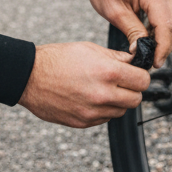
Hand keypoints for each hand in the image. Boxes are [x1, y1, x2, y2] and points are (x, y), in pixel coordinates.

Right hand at [18, 42, 151, 127]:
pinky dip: (103, 110)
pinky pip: (105, 119)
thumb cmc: (57, 59)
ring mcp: (93, 112)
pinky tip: (90, 98)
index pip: (143, 81)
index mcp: (108, 72)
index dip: (140, 76)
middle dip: (132, 90)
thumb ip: (116, 58)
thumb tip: (135, 62)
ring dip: (118, 101)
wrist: (28, 77)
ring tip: (103, 89)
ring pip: (121, 111)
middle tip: (121, 82)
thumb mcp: (89, 49)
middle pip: (136, 99)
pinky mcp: (83, 122)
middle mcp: (103, 94)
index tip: (135, 73)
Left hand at [78, 0, 171, 66]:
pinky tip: (147, 36)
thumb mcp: (116, 13)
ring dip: (163, 38)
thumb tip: (142, 52)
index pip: (167, 27)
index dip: (163, 49)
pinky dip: (160, 29)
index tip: (155, 63)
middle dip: (164, 46)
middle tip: (150, 60)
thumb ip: (133, 33)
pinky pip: (168, 16)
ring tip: (146, 49)